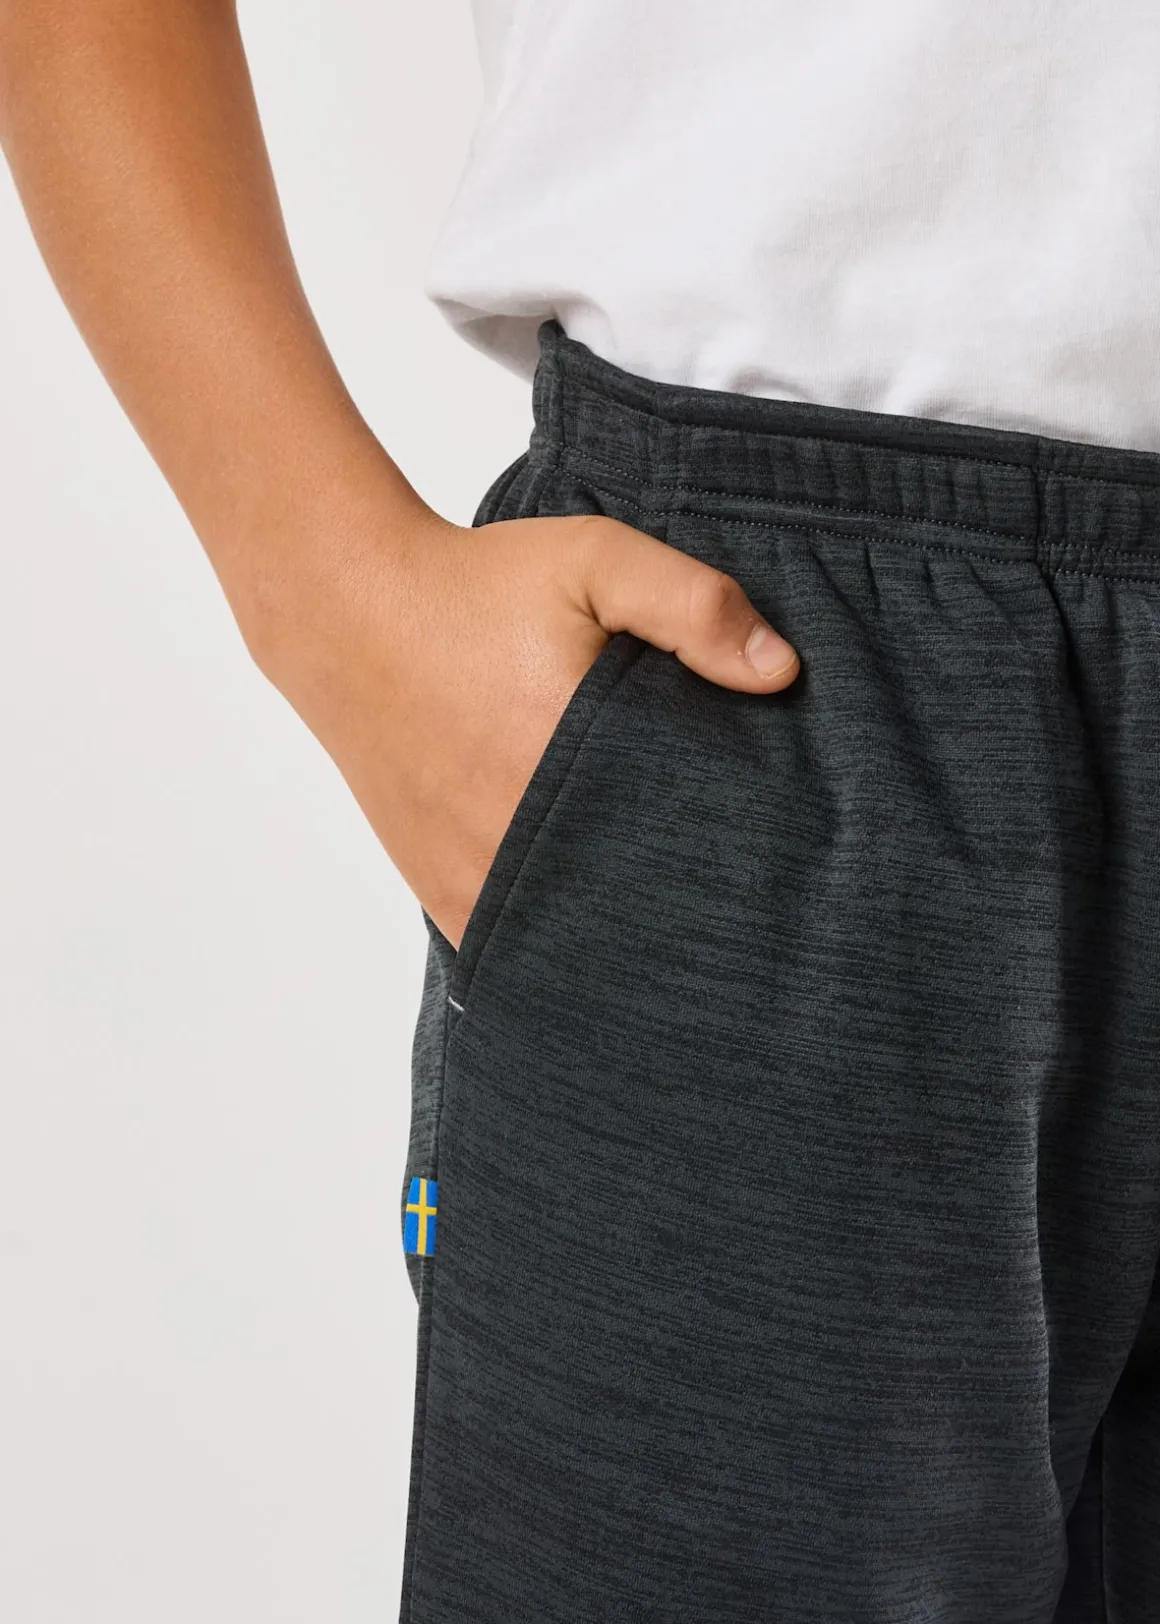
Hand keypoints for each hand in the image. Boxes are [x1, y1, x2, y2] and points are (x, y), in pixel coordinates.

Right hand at [246, 496, 799, 949]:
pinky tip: (599, 917)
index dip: (735, 847)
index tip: (766, 841)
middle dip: (687, 897)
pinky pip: (522, 946)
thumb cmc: (475, 585)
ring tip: (668, 901)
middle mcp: (520, 837)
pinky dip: (563, 938)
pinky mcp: (446, 895)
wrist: (347, 612)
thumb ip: (691, 605)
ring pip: (580, 940)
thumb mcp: (593, 559)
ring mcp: (478, 878)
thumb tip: (781, 673)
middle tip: (732, 884)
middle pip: (639, 905)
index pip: (688, 842)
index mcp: (569, 760)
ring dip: (626, 926)